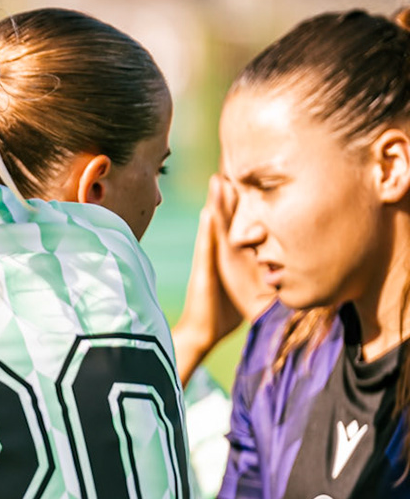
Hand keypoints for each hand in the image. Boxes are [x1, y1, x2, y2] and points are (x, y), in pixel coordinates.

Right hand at [172, 176, 264, 383]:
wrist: (205, 331)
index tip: (255, 180)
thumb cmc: (227, 313)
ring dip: (216, 203)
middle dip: (230, 194)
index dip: (247, 202)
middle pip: (227, 217)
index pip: (243, 223)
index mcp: (234, 255)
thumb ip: (269, 278)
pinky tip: (208, 212)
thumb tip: (294, 275)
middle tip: (233, 167)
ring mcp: (211, 259)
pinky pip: (207, 245)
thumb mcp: (256, 291)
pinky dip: (208, 228)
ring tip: (218, 180)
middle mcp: (222, 252)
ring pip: (215, 225)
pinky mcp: (205, 269)